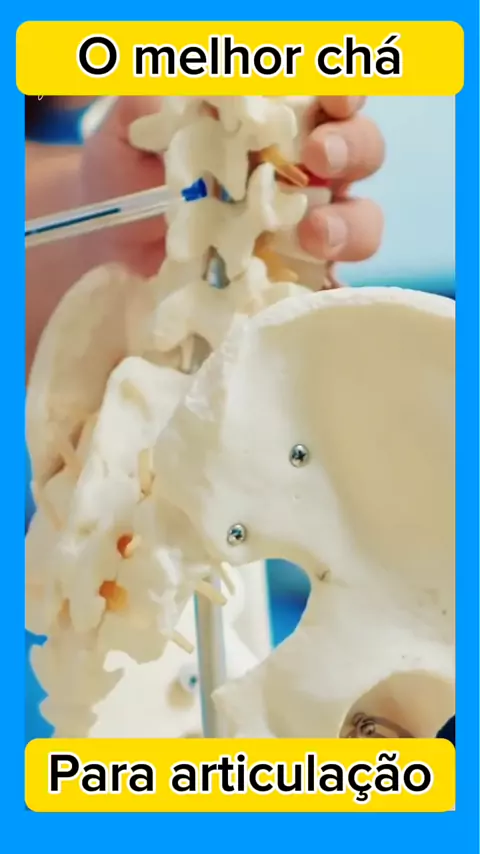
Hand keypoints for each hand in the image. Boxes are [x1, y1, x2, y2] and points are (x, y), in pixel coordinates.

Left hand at [81, 96, 384, 276]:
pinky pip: (329, 289)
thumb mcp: (128, 134)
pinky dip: (332, 291)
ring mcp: (304, 231)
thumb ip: (148, 103)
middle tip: (318, 157)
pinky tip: (315, 294)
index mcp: (276, 122)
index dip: (345, 91)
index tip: (333, 94)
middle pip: (362, 151)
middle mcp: (303, 173)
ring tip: (313, 234)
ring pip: (361, 221)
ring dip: (348, 224)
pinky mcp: (293, 283)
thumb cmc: (127, 179)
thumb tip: (171, 85)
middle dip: (350, 148)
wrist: (111, 253)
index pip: (331, 96)